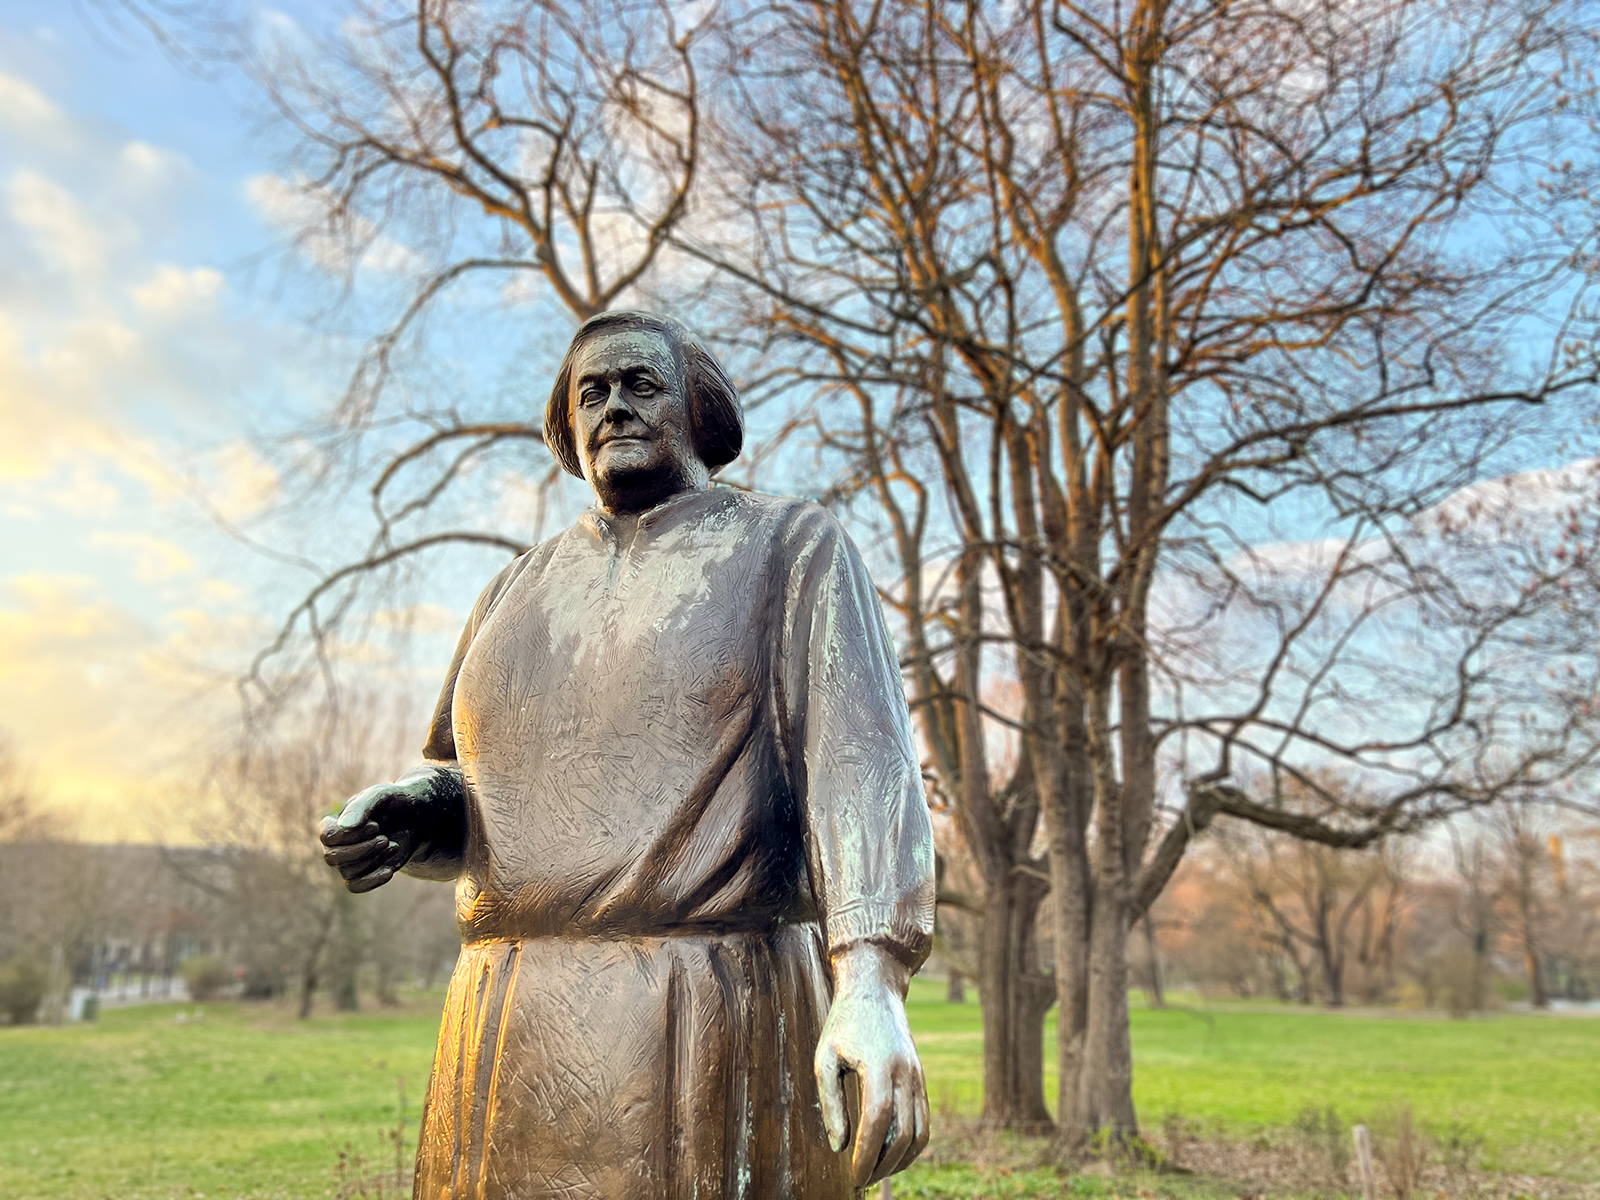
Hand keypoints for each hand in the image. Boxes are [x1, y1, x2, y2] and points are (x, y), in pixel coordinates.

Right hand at [319, 768, 464, 891]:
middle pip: (333, 857)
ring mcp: (348, 860)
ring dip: (373, 860)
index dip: (351, 835)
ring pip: (347, 872)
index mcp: (336, 820)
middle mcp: (337, 842)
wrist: (418, 817)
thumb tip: (344, 827)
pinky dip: (372, 881)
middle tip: (386, 839)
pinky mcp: (362, 872)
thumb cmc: (397, 801)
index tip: (376, 826)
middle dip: (363, 850)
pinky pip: (355, 886)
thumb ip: (361, 807)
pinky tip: (390, 870)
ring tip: (394, 846)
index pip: (327, 836)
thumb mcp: (381, 795)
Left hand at [814, 943, 929, 1186]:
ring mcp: (918, 1077)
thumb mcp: (825, 1057)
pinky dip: (911, 1145)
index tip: (853, 1175)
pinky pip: (924, 1122)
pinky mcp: (921, 1080)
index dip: (867, 1153)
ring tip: (876, 1172)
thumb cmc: (844, 1023)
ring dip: (900, 1160)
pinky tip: (891, 1154)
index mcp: (880, 1065)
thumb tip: (839, 1145)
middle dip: (883, 1164)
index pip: (878, 1119)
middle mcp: (906, 1073)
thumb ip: (830, 1102)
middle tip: (861, 1180)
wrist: (875, 990)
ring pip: (919, 1132)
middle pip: (903, 1133)